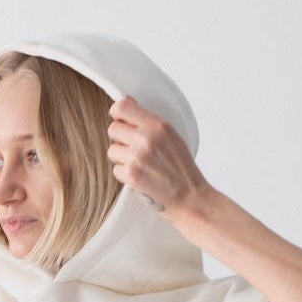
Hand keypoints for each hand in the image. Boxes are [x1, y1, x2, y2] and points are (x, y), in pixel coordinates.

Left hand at [106, 95, 211, 215]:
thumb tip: (128, 103)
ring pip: (112, 150)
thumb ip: (150, 123)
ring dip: (121, 158)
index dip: (117, 113)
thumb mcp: (172, 137)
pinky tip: (140, 178)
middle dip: (120, 139)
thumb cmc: (182, 169)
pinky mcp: (131, 175)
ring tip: (139, 165)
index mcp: (158, 125)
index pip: (122, 108)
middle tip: (133, 149)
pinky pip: (116, 169)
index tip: (120, 120)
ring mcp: (137, 157)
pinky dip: (125, 175)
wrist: (190, 198)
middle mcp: (146, 138)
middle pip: (113, 129)